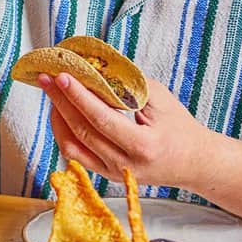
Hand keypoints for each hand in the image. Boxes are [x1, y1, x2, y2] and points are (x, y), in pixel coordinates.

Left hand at [42, 71, 211, 188]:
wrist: (196, 163)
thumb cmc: (180, 127)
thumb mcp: (160, 100)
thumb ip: (127, 85)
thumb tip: (93, 66)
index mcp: (144, 146)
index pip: (101, 119)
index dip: (78, 96)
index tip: (61, 76)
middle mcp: (126, 164)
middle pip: (82, 131)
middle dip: (60, 101)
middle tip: (46, 78)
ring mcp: (114, 172)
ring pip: (72, 145)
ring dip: (57, 116)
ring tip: (51, 92)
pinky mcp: (106, 175)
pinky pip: (75, 154)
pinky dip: (63, 132)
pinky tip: (60, 112)